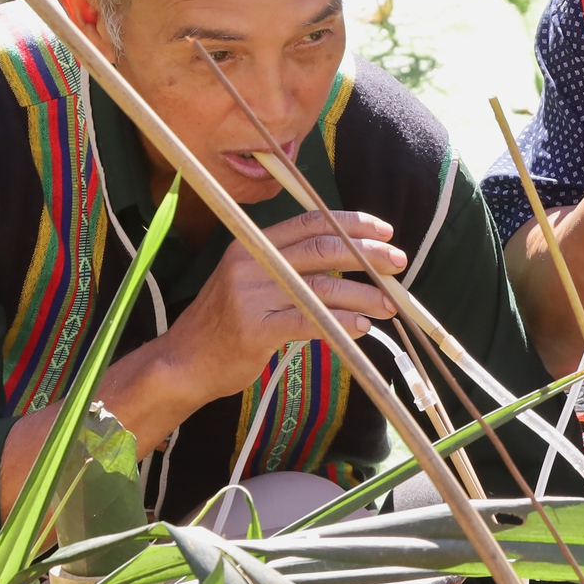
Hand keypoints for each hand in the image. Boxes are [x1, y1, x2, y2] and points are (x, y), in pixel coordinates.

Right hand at [155, 210, 405, 404]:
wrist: (183, 362)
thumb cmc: (226, 323)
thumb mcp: (252, 281)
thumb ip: (292, 267)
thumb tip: (351, 261)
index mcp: (253, 243)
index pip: (310, 221)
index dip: (352, 223)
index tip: (386, 230)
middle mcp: (252, 262)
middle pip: (322, 249)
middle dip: (368, 255)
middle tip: (399, 264)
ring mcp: (252, 295)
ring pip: (322, 287)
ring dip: (364, 296)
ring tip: (389, 306)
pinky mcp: (255, 329)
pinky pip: (309, 322)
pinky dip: (341, 324)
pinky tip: (361, 328)